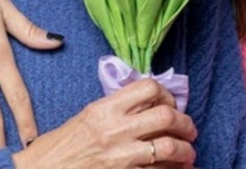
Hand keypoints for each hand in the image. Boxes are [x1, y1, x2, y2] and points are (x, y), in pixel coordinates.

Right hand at [12, 78, 197, 168]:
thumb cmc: (57, 149)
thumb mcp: (85, 118)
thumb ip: (114, 110)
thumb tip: (144, 106)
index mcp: (104, 109)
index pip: (148, 88)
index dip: (167, 94)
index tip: (170, 102)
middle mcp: (115, 130)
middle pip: (166, 115)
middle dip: (185, 122)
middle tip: (188, 129)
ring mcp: (122, 157)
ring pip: (170, 147)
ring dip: (185, 150)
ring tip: (187, 152)